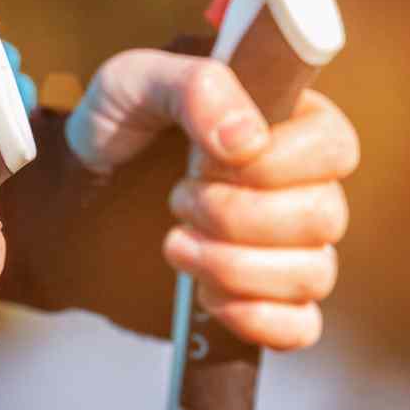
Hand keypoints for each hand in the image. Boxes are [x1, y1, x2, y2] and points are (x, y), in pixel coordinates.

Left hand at [68, 49, 357, 349]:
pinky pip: (300, 327)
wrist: (74, 192)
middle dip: (238, 216)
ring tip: (174, 244)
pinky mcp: (264, 299)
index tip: (203, 159)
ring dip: (235, 266)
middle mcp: (302, 185)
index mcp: (289, 122)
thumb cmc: (114, 125)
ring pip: (314, 273)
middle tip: (177, 199)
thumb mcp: (136, 82)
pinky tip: (207, 297)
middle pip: (324, 216)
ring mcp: (288, 248)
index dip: (273, 163)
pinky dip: (257, 319)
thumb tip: (247, 140)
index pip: (335, 147)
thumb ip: (195, 88)